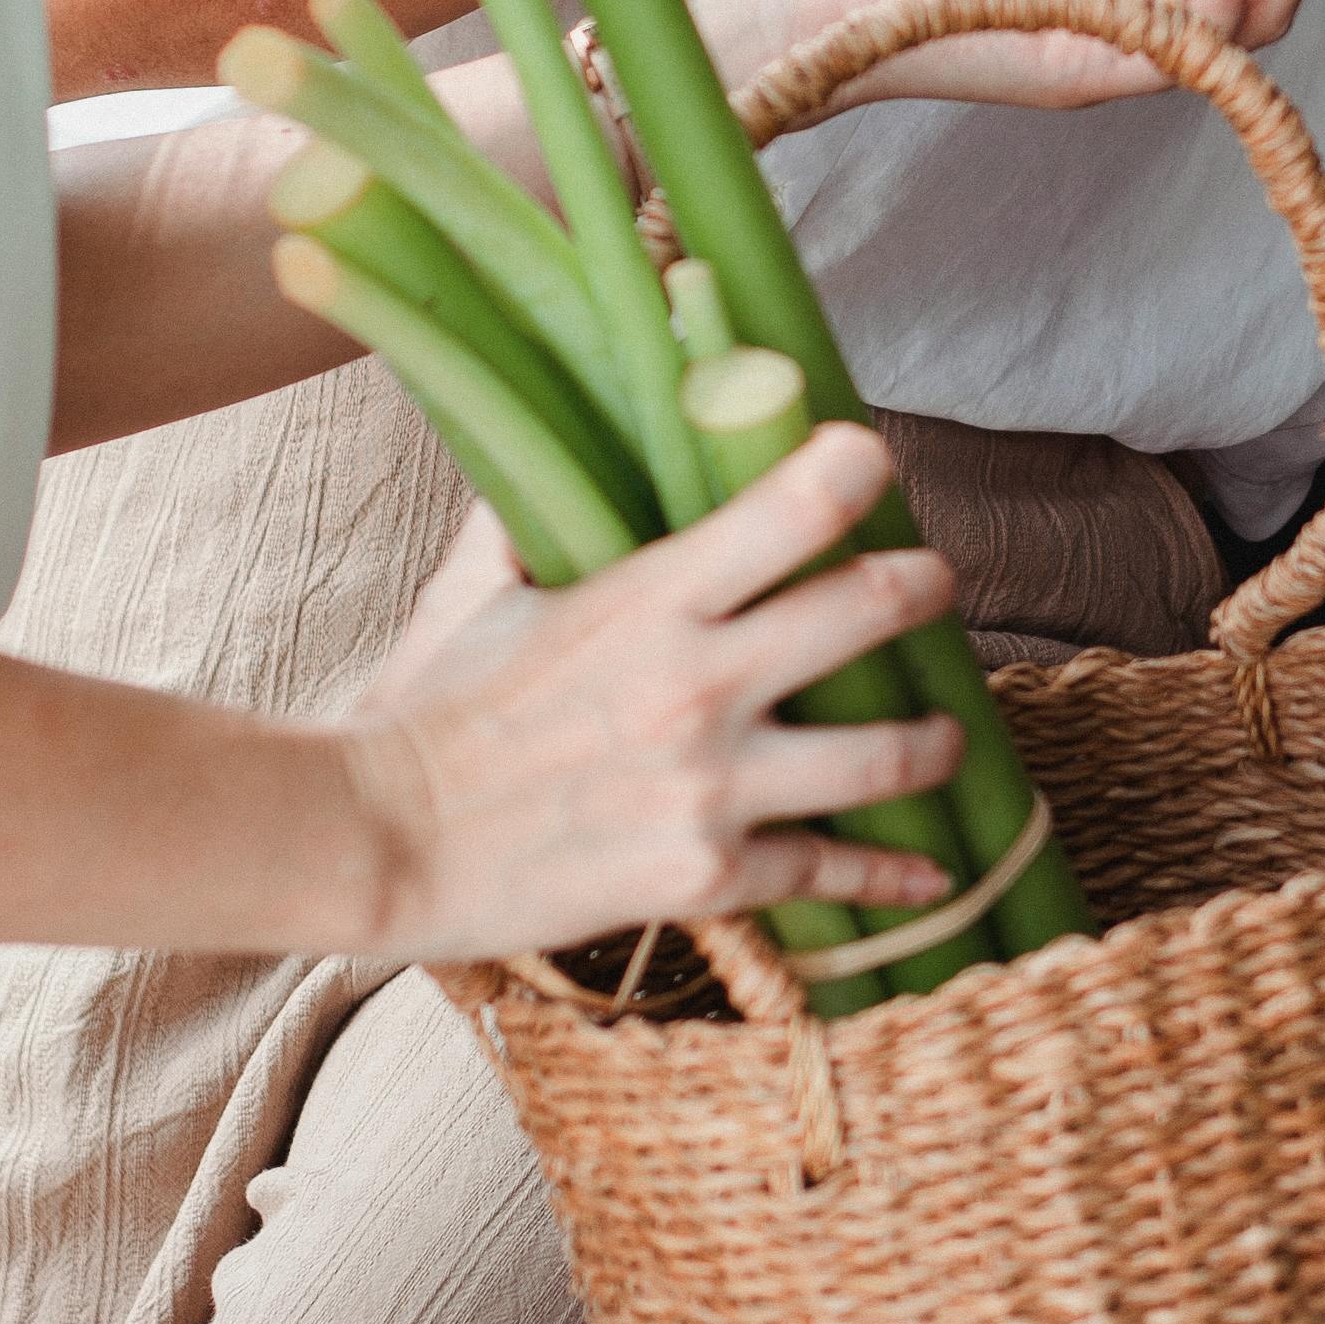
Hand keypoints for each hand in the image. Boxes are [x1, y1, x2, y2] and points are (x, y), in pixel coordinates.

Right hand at [331, 425, 965, 957]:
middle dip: (926, 589)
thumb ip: (525, 517)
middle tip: (933, 588)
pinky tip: (928, 870)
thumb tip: (544, 449)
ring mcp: (714, 786)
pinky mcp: (710, 874)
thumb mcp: (474, 592)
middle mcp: (702, 683)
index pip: (800, 503)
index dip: (857, 470)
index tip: (872, 465)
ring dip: (936, 737)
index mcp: (651, 597)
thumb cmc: (421, 710)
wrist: (378, 840)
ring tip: (945, 733)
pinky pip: (833, 872)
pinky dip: (893, 874)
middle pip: (876, 610)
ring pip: (889, 753)